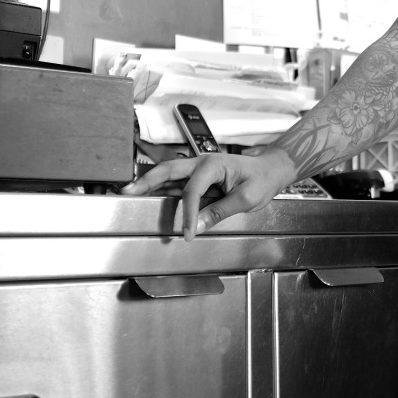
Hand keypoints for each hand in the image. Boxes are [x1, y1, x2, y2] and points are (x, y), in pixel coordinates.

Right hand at [120, 148, 296, 240]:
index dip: (187, 214)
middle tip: (126, 192)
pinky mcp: (199, 178)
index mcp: (214, 164)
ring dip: (149, 184)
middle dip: (146, 181)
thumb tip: (198, 226)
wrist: (271, 170)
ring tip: (129, 194)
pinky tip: (149, 198)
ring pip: (168, 174)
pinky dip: (161, 190)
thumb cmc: (262, 179)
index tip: (187, 234)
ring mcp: (199, 169)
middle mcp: (202, 163)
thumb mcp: (246, 198)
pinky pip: (176, 183)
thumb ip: (220, 211)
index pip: (192, 191)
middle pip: (167, 170)